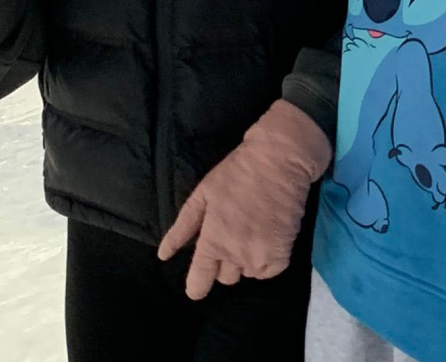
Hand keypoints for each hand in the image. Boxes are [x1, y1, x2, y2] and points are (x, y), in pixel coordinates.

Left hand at [157, 100, 331, 300]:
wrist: (280, 159)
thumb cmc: (237, 171)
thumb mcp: (204, 193)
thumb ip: (183, 227)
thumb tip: (163, 255)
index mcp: (213, 240)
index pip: (199, 283)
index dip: (196, 286)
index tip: (199, 282)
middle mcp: (236, 254)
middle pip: (225, 278)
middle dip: (225, 262)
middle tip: (232, 234)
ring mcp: (261, 256)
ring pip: (247, 273)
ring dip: (246, 259)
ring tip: (251, 231)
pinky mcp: (283, 254)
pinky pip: (269, 271)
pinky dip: (267, 260)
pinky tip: (267, 237)